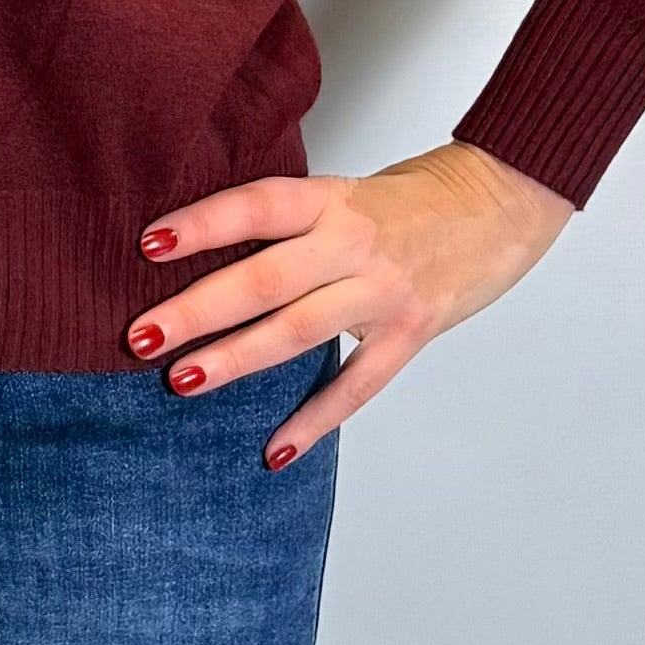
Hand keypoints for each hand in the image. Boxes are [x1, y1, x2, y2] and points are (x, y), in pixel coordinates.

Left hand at [124, 142, 575, 464]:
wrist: (504, 200)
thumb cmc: (412, 198)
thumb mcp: (346, 193)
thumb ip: (289, 223)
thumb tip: (202, 256)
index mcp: (333, 200)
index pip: (259, 206)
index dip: (204, 223)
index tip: (148, 244)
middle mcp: (355, 243)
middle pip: (267, 277)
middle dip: (199, 309)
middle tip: (140, 336)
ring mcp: (385, 292)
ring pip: (301, 330)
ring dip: (238, 359)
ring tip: (181, 382)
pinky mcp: (412, 332)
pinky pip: (358, 385)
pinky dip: (315, 421)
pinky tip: (274, 451)